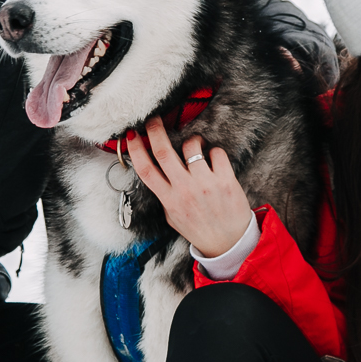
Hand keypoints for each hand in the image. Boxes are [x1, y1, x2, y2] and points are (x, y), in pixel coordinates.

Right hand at [123, 114, 252, 256]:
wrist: (229, 243)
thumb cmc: (199, 228)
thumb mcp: (172, 217)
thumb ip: (164, 195)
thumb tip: (156, 171)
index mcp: (169, 200)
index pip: (146, 170)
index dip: (136, 149)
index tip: (131, 135)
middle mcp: (185, 190)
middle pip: (164, 152)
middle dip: (155, 130)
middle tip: (154, 118)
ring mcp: (206, 184)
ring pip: (191, 146)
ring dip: (192, 141)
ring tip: (195, 147)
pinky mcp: (226, 180)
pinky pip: (216, 152)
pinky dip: (214, 151)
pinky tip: (214, 161)